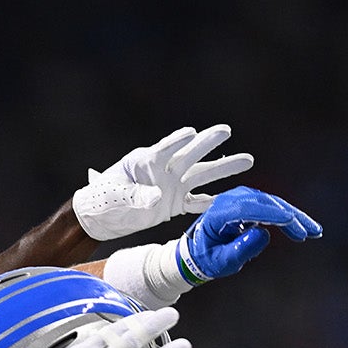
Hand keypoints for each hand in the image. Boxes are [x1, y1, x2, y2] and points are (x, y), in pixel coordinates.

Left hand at [73, 125, 253, 241]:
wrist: (99, 218)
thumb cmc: (103, 200)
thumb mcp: (117, 197)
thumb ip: (137, 196)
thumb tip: (157, 198)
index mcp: (144, 161)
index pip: (164, 149)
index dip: (176, 141)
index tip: (190, 133)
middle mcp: (162, 170)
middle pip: (189, 155)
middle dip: (207, 143)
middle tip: (226, 130)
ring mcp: (171, 186)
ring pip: (201, 175)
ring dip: (223, 169)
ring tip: (248, 159)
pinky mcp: (174, 204)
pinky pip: (197, 202)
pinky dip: (212, 201)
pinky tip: (232, 199)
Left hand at [175, 187, 320, 282]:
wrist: (198, 252)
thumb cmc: (207, 258)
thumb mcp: (221, 261)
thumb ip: (240, 249)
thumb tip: (263, 233)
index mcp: (217, 213)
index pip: (246, 208)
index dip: (269, 213)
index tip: (290, 219)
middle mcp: (229, 200)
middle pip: (264, 203)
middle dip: (289, 216)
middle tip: (309, 232)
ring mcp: (240, 199)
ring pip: (272, 203)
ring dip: (294, 216)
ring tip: (313, 231)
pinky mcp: (250, 203)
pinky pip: (272, 207)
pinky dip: (288, 216)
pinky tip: (302, 227)